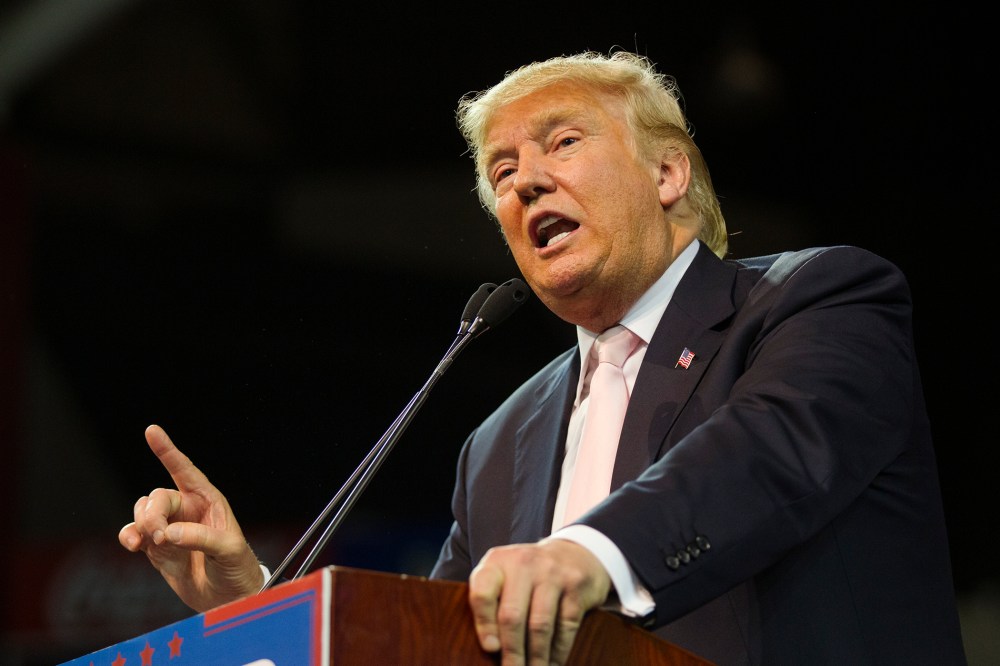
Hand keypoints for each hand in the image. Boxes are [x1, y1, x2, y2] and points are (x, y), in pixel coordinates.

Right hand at [118, 424, 263, 611]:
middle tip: (161, 536)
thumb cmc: (237, 567)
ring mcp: (169, 528)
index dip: (168, 451)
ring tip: (154, 542)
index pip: (185, 470)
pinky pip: (135, 534)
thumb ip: (201, 538)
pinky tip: (132, 544)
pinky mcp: (156, 548)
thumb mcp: (229, 550)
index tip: (152, 431)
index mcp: (209, 500)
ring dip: (142, 525)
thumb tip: (169, 533)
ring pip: (143, 512)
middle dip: (153, 513)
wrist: (229, 597)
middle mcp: (187, 510)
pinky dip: (129, 536)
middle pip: (158, 497)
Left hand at [468, 538, 611, 665]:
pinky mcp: (576, 586)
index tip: (490, 649)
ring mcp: (552, 573)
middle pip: (512, 616)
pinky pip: (566, 626)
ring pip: (540, 625)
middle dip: (512, 652)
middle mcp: (523, 563)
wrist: (574, 552)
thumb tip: (488, 648)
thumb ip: (490, 601)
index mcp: (497, 562)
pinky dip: (558, 651)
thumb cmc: (528, 575)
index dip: (484, 624)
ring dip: (536, 658)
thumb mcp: (505, 576)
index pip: (482, 593)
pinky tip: (553, 664)